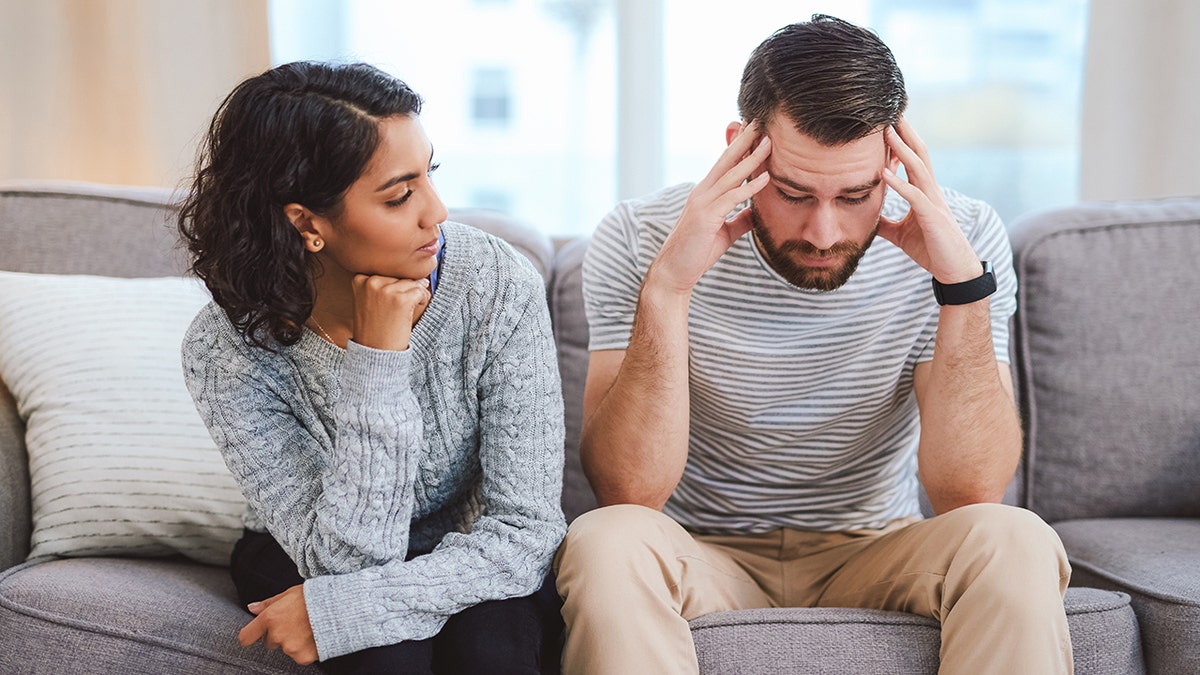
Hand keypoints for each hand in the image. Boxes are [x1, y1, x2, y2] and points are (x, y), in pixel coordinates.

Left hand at [239, 585, 318, 665]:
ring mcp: (290, 648)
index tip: (254, 634)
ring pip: (286, 649)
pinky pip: (300, 656)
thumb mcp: (289, 594)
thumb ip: (268, 604)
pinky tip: (315, 637)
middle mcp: (277, 635)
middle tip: (295, 623)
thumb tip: (252, 608)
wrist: (339, 607)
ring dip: (293, 642)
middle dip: (279, 635)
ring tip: (308, 628)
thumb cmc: (314, 597)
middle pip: (269, 642)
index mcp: (270, 618)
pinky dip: (306, 650)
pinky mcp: (303, 657)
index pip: (246, 636)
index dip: (250, 635)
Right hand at [351, 274, 431, 350]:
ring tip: (407, 311)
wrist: (374, 352)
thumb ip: (383, 285)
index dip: (394, 286)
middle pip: (400, 276)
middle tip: (399, 310)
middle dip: (406, 290)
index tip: (391, 302)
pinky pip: (421, 291)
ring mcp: (386, 290)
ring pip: (412, 282)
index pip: (387, 272)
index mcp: (360, 279)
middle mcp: (371, 281)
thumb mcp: (368, 301)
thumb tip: (421, 277)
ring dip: (416, 294)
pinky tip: (413, 311)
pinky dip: (423, 299)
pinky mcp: (401, 300)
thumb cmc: (374, 328)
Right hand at [650, 121, 771, 294]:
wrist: (675, 273)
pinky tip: (766, 178)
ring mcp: (702, 203)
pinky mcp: (706, 217)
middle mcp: (702, 192)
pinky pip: (732, 198)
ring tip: (769, 142)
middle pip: (726, 160)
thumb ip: (740, 219)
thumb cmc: (696, 253)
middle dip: (744, 140)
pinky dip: (749, 187)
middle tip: (760, 120)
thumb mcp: (724, 233)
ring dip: (752, 158)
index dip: (739, 146)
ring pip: (731, 175)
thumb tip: (757, 211)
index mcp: (705, 194)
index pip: (725, 164)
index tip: (754, 129)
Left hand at [878, 118, 982, 283]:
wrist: (954, 271)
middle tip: (889, 110)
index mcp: (924, 192)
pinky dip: (899, 184)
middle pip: (919, 153)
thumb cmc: (931, 249)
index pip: (913, 159)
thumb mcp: (900, 233)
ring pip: (918, 168)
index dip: (900, 140)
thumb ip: (885, 222)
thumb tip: (866, 217)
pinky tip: (884, 173)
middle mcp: (931, 191)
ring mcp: (934, 202)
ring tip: (886, 132)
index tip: (886, 121)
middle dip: (905, 132)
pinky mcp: (933, 218)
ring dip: (901, 150)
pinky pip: (915, 196)